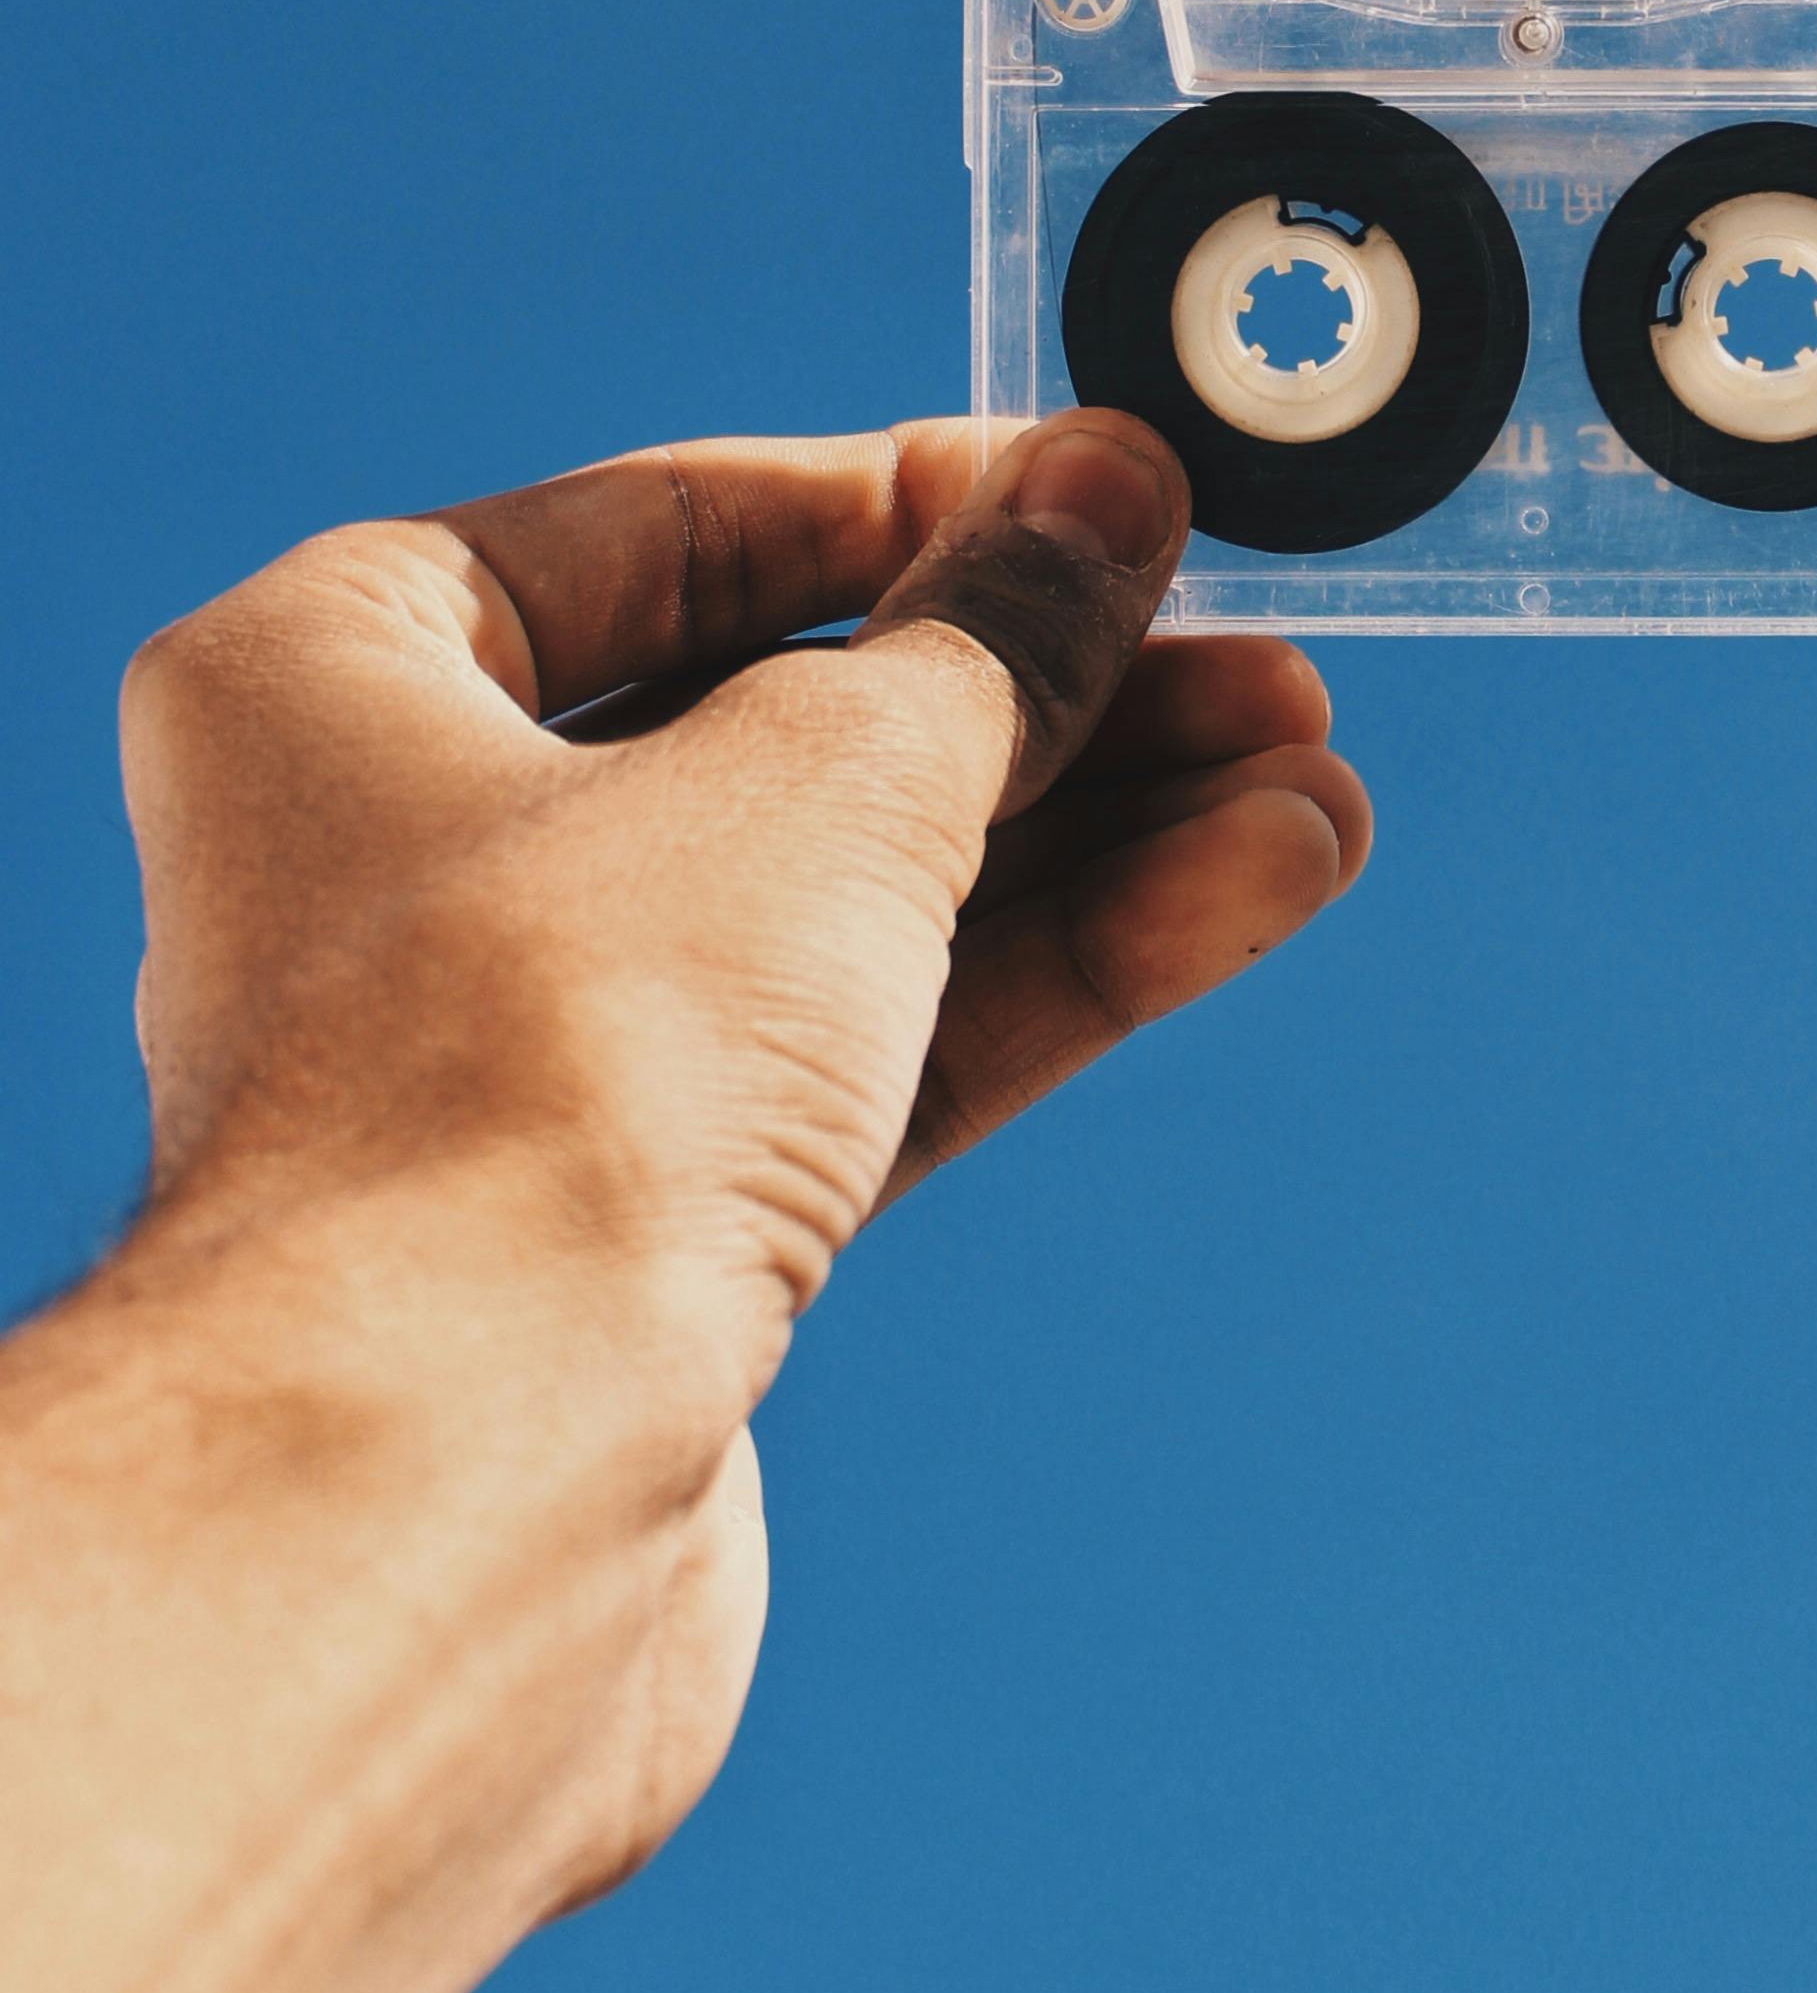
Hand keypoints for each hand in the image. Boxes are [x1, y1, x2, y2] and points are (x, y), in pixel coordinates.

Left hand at [115, 411, 1367, 1891]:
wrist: (450, 1504)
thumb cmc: (549, 1074)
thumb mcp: (830, 776)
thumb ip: (996, 631)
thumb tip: (1108, 489)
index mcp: (330, 681)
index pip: (660, 527)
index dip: (909, 499)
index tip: (1099, 491)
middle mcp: (396, 862)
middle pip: (780, 721)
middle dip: (1048, 693)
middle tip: (1249, 654)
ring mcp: (521, 1064)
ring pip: (855, 900)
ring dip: (1098, 835)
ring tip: (1310, 784)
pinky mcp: (638, 1238)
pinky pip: (874, 1049)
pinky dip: (1051, 969)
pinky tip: (1244, 892)